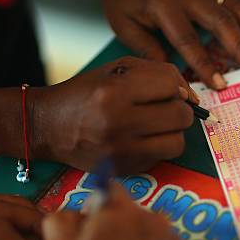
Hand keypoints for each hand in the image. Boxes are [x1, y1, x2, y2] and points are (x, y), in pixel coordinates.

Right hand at [31, 56, 194, 173]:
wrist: (48, 126)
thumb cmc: (85, 93)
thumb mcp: (116, 70)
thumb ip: (157, 73)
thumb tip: (190, 96)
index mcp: (114, 92)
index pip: (171, 86)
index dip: (175, 86)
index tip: (167, 90)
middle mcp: (118, 123)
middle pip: (181, 116)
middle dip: (178, 109)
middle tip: (164, 108)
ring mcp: (122, 151)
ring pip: (178, 143)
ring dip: (173, 132)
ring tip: (156, 125)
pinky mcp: (124, 169)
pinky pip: (162, 158)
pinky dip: (158, 147)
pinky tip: (141, 138)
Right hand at [43, 183, 190, 239]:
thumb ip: (61, 220)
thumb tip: (75, 209)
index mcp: (117, 213)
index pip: (110, 188)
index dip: (99, 205)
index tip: (95, 225)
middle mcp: (150, 219)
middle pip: (132, 210)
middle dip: (120, 224)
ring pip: (153, 229)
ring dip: (141, 239)